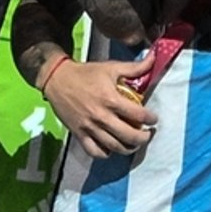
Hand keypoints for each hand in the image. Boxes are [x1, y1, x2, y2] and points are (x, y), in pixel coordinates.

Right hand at [43, 54, 157, 157]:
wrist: (56, 78)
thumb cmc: (85, 73)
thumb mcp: (110, 67)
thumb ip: (134, 67)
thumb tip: (154, 58)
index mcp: (110, 99)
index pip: (139, 116)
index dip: (151, 119)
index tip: (153, 119)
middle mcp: (101, 116)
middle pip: (130, 136)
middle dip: (144, 137)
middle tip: (146, 133)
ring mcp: (89, 127)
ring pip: (115, 147)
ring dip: (129, 147)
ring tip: (133, 142)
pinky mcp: (78, 133)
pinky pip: (95, 151)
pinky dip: (106, 153)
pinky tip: (111, 146)